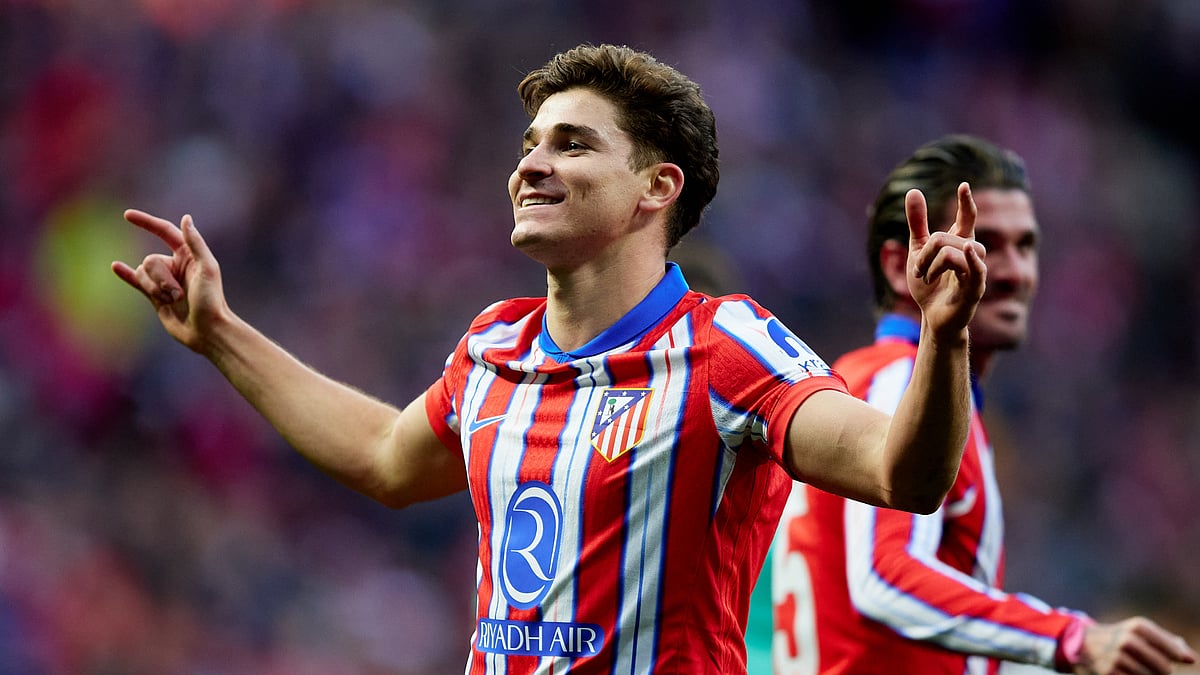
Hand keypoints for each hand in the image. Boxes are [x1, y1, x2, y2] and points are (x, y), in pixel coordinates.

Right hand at [111, 210, 226, 353]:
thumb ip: (196, 243)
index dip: (146, 223)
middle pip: (151, 261)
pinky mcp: (155, 295)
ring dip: (155, 289)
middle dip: (161, 279)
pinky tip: (115, 266)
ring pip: (143, 274)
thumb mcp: (207, 268)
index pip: (164, 231)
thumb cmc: (212, 300)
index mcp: (189, 255)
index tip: (127, 215)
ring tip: (174, 301)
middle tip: (179, 294)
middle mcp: (175, 264)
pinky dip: (126, 274)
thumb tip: (185, 218)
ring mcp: (164, 280)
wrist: (207, 331)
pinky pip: (136, 281)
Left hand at [905, 182, 986, 341]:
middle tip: (918, 271)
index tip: (963, 185)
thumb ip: (918, 223)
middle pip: (945, 237)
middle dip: (925, 252)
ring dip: (932, 263)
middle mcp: (970, 255)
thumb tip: (913, 190)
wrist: (930, 317)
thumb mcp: (918, 250)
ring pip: (956, 250)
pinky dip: (971, 259)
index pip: (966, 219)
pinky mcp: (975, 289)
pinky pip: (976, 269)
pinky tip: (966, 248)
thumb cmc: (928, 285)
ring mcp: (975, 271)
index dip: (966, 203)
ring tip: (925, 278)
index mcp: (958, 244)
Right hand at [1075, 617, 1196, 674]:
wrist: (1084, 643)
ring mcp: (1117, 658)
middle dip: (1163, 671)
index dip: (1179, 655)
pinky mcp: (1109, 673)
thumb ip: (1167, 641)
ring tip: (1139, 668)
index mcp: (1138, 627)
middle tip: (1155, 667)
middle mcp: (1127, 640)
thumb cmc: (1121, 638)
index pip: (1171, 648)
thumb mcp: (1141, 632)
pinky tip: (1129, 672)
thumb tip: (1190, 658)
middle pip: (1164, 668)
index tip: (1186, 659)